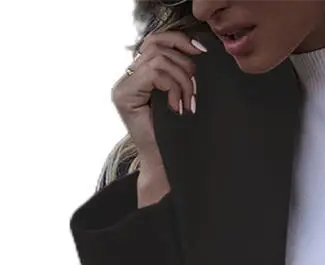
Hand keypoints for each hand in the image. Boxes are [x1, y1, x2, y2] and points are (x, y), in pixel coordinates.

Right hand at [111, 28, 207, 166]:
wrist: (167, 165)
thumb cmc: (178, 135)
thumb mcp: (181, 95)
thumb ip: (179, 70)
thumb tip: (196, 48)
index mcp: (139, 74)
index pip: (155, 40)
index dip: (179, 40)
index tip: (202, 51)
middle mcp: (127, 77)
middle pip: (157, 45)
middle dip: (184, 65)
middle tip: (195, 92)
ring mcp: (122, 86)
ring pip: (159, 59)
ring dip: (181, 80)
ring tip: (188, 103)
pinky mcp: (124, 96)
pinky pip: (155, 73)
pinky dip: (173, 87)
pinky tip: (177, 108)